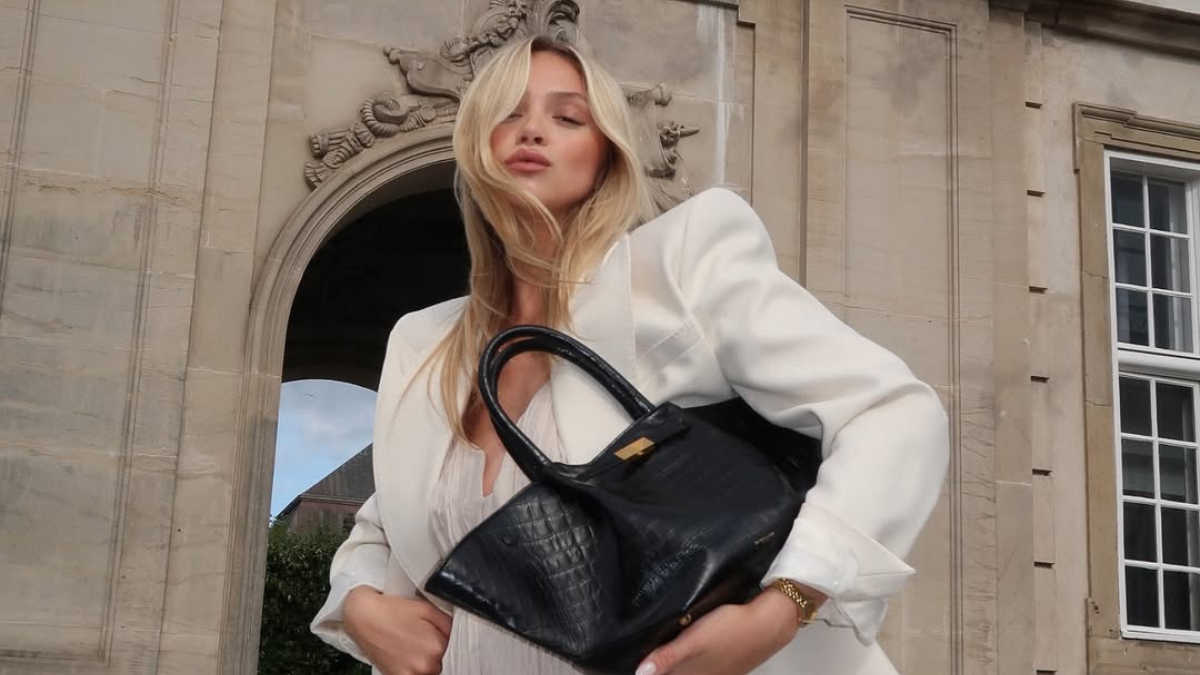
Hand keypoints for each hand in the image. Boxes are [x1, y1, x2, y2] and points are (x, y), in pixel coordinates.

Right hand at [343, 586, 452, 674]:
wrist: (363, 617)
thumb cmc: (393, 611)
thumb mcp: (427, 609)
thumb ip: (448, 624)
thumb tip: (458, 633)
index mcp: (436, 646)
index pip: (456, 647)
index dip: (446, 639)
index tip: (438, 634)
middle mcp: (426, 664)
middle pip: (443, 661)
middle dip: (436, 650)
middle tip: (422, 637)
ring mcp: (412, 674)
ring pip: (430, 670)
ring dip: (426, 661)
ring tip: (412, 645)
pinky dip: (413, 668)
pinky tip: (405, 654)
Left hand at [635, 590, 802, 674]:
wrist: (768, 624)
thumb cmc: (732, 630)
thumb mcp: (694, 640)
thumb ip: (667, 657)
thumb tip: (641, 673)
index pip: (664, 674)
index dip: (653, 669)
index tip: (640, 662)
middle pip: (677, 673)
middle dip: (662, 665)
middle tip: (650, 653)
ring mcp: (717, 670)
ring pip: (689, 671)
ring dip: (676, 663)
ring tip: (663, 650)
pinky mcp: (726, 662)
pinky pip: (703, 666)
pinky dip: (692, 660)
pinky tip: (691, 647)